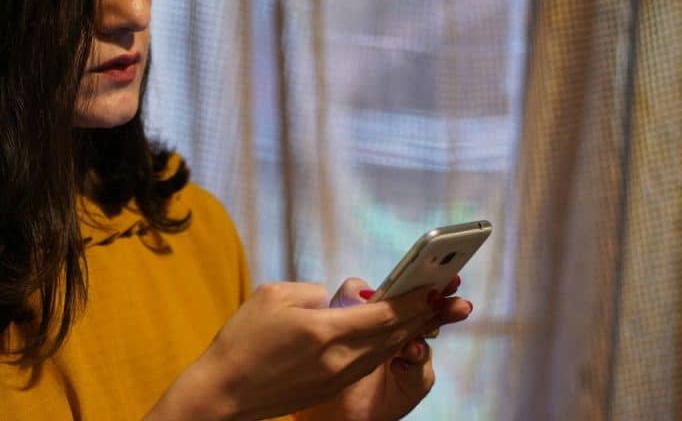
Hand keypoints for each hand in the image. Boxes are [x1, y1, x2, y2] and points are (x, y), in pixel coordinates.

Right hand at [146, 281, 444, 420]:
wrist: (223, 396)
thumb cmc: (241, 342)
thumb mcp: (272, 297)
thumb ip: (312, 292)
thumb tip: (331, 299)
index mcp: (326, 332)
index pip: (384, 313)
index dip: (415, 299)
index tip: (440, 285)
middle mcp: (340, 358)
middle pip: (394, 334)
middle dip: (428, 316)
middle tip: (458, 301)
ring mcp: (337, 376)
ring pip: (385, 350)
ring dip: (412, 331)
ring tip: (436, 316)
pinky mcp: (329, 386)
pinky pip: (368, 362)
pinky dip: (387, 346)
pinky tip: (398, 336)